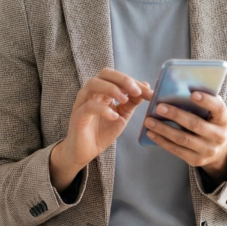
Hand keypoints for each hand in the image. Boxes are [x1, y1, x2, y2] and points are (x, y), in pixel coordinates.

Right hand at [50, 68, 150, 190]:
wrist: (85, 152)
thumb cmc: (101, 132)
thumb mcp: (122, 115)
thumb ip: (132, 102)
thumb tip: (146, 86)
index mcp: (102, 91)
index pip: (117, 77)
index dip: (134, 82)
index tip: (149, 91)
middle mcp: (91, 93)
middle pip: (105, 73)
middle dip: (123, 79)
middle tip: (137, 91)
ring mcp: (82, 102)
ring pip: (93, 84)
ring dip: (112, 89)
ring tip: (125, 100)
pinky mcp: (78, 116)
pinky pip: (89, 106)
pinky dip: (103, 109)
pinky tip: (114, 117)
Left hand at [143, 90, 226, 183]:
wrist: (217, 150)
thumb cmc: (209, 123)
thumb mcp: (211, 113)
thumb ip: (200, 103)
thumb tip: (177, 88)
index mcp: (223, 119)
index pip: (218, 108)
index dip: (206, 101)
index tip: (192, 94)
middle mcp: (218, 136)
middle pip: (195, 124)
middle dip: (176, 115)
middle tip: (159, 107)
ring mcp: (208, 150)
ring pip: (183, 139)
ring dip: (163, 129)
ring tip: (149, 121)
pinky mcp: (196, 160)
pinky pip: (176, 150)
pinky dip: (162, 141)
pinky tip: (151, 133)